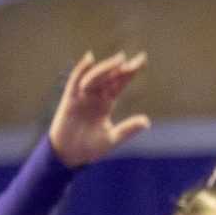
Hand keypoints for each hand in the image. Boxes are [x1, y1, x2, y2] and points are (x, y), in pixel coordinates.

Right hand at [48, 51, 152, 167]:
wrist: (68, 155)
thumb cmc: (90, 147)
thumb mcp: (112, 138)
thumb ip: (128, 129)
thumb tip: (147, 121)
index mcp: (106, 103)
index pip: (119, 83)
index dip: (129, 72)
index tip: (142, 60)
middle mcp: (95, 96)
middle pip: (110, 77)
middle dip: (122, 68)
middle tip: (138, 59)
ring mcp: (82, 96)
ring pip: (95, 77)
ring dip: (107, 68)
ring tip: (120, 60)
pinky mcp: (69, 99)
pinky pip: (75, 81)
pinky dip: (81, 70)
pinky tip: (90, 59)